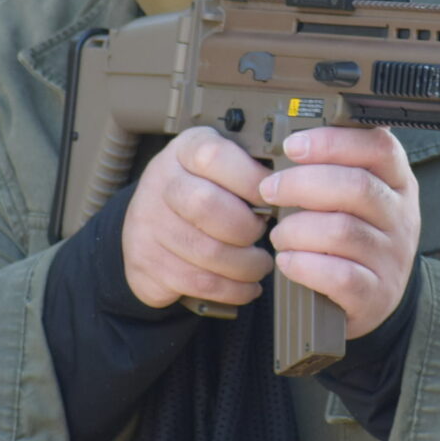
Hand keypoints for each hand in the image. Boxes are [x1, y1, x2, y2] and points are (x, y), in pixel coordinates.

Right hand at [123, 127, 273, 309]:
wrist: (149, 225)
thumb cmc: (200, 190)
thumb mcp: (218, 164)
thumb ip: (248, 166)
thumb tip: (290, 185)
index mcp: (185, 151)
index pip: (214, 157)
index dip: (250, 180)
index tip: (270, 198)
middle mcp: (161, 183)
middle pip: (206, 206)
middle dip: (247, 228)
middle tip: (262, 233)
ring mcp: (150, 225)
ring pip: (207, 252)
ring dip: (247, 266)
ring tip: (260, 264)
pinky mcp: (148, 263)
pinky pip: (200, 282)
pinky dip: (234, 290)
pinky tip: (247, 286)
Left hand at [259, 127, 420, 338]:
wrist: (377, 297)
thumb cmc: (358, 237)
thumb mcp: (360, 197)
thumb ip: (335, 169)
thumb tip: (290, 146)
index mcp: (398, 183)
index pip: (378, 147)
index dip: (332, 142)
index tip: (293, 146)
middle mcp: (401, 217)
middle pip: (356, 186)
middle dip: (302, 183)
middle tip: (270, 189)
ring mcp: (391, 257)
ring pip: (341, 231)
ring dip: (296, 229)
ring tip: (280, 234)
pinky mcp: (375, 294)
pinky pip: (338, 275)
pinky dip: (304, 265)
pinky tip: (289, 261)